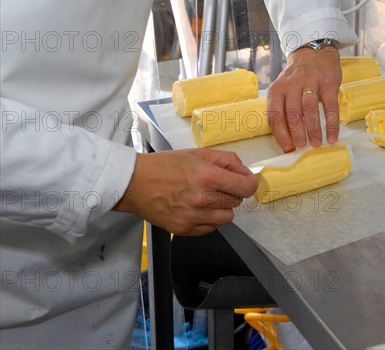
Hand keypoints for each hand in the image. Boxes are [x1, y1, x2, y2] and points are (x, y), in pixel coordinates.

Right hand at [113, 149, 257, 235]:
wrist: (134, 183)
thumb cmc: (163, 166)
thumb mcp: (198, 154)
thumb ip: (226, 160)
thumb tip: (245, 172)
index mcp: (207, 176)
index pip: (246, 187)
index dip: (250, 183)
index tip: (246, 182)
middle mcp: (202, 199)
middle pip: (237, 202)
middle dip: (232, 192)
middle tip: (217, 185)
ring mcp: (193, 217)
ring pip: (227, 218)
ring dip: (222, 207)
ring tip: (207, 198)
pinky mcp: (185, 229)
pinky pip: (211, 228)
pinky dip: (208, 219)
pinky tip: (196, 207)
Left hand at [267, 47, 341, 151]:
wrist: (313, 53)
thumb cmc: (297, 79)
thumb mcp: (283, 90)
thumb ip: (283, 110)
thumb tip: (288, 140)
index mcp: (277, 89)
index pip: (274, 115)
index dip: (280, 134)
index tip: (287, 147)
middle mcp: (291, 85)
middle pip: (292, 113)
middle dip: (296, 133)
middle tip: (301, 146)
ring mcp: (310, 82)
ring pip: (309, 109)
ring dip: (313, 129)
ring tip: (316, 143)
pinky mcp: (328, 82)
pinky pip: (330, 107)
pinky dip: (331, 124)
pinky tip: (332, 136)